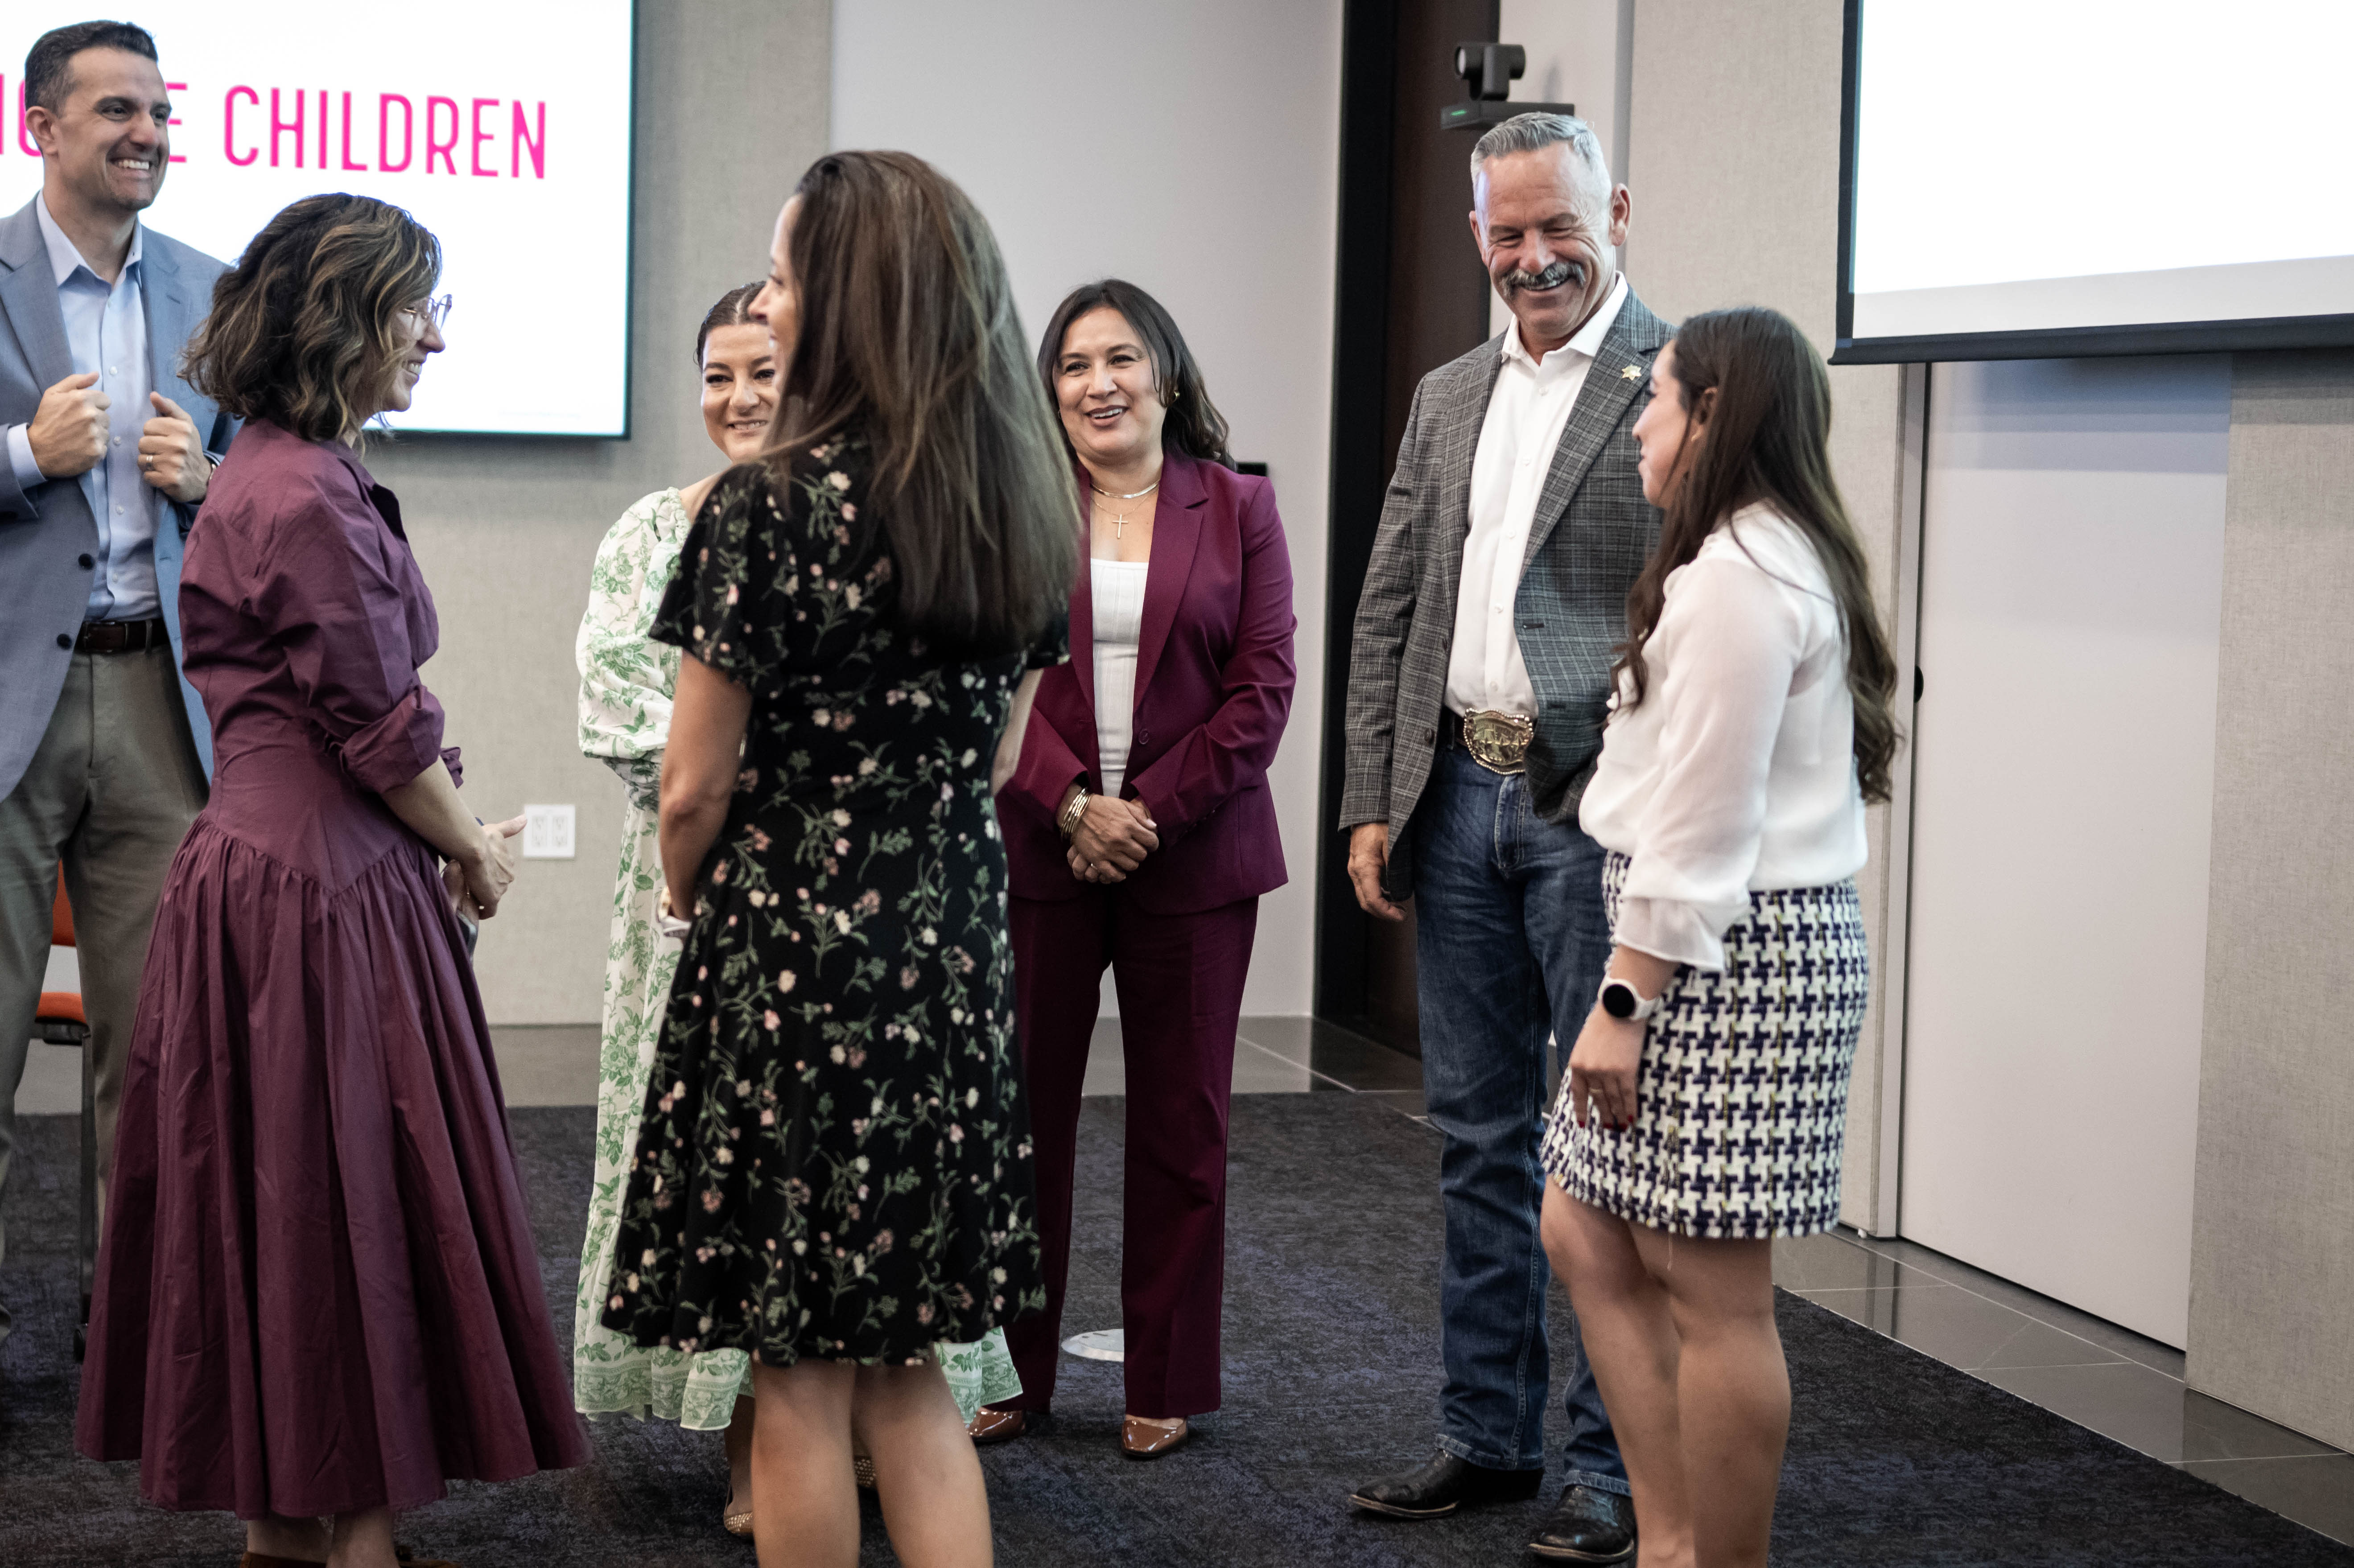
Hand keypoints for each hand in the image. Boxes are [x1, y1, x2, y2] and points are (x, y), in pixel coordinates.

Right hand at [27, 372, 108, 479]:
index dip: (94, 405)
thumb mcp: (53, 394)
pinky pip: (104, 447)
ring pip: (106, 431)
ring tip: (78, 437)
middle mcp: (91, 415)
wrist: (39, 450)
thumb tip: (96, 374)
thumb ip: (75, 381)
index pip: (105, 399)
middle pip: (106, 416)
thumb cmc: (46, 420)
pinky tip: (81, 447)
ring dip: (96, 434)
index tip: (81, 411)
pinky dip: (95, 447)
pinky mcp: (97, 451)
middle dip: (95, 419)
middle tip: (77, 425)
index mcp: (82, 399)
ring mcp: (95, 434)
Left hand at [139, 393, 209, 503]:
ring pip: (142, 460)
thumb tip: (153, 395)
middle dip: (150, 449)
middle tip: (164, 454)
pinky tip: (164, 475)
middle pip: (142, 443)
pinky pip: (147, 476)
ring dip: (149, 464)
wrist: (203, 478)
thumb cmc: (189, 447)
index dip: (153, 434)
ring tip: (163, 464)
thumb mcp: (184, 424)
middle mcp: (179, 445)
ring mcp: (175, 464)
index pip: (148, 426)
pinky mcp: (170, 480)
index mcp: (182, 429)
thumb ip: (168, 408)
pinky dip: (153, 477)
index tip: (165, 439)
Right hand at [457, 815, 526, 919]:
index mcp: (508, 864)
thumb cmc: (483, 839)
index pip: (499, 872)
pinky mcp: (492, 899)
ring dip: (481, 895)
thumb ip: (510, 827)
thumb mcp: (497, 830)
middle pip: (495, 885)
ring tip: (466, 893)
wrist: (475, 848)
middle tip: (469, 883)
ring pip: (490, 896)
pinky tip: (474, 909)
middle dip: (485, 885)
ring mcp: (501, 889)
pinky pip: (489, 910)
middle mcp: (508, 877)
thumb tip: (525, 819)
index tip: (477, 873)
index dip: (488, 873)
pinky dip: (482, 911)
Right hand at [1068, 791, 1156, 881]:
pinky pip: (1112, 874)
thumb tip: (1154, 827)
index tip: (1150, 843)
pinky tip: (1120, 872)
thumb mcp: (1123, 805)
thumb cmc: (1102, 806)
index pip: (1151, 841)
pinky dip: (1118, 876)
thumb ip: (1140, 816)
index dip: (1153, 843)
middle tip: (1137, 849)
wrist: (1077, 812)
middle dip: (1142, 852)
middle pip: (1142, 855)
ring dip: (1132, 862)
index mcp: (1129, 825)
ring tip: (1128, 857)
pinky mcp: (1097, 859)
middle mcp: (1120, 839)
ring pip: (1130, 866)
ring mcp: (1108, 851)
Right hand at [1347, 822, 1402, 920]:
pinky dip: (1377, 895)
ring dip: (1380, 905)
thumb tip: (1400, 891)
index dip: (1387, 913)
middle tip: (1401, 914)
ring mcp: (1355, 868)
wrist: (1367, 810)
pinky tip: (1390, 893)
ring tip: (1398, 906)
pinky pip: (1365, 887)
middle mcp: (1355, 871)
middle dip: (1383, 913)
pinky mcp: (1358, 865)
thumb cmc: (1379, 822)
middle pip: (1365, 903)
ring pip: (1364, 896)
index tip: (1401, 916)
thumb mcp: (1392, 844)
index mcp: (1363, 868)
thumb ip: (1395, 868)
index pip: (1373, 900)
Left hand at [1565, 1006, 1643, 1129]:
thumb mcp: (1584, 1043)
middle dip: (1604, 1115)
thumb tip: (1591, 1081)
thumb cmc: (1603, 1021)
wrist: (1620, 1008)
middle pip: (1598, 1099)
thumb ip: (1585, 1062)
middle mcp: (1590, 1072)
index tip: (1583, 1124)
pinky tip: (1632, 1118)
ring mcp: (1608, 1073)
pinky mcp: (1626, 1072)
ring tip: (1621, 1127)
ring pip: (1613, 1101)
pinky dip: (1630, 1108)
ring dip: (1618, 1115)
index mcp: (1577, 1064)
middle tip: (1609, 1128)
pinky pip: (1628, 1095)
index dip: (1581, 1110)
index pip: (1578, 1093)